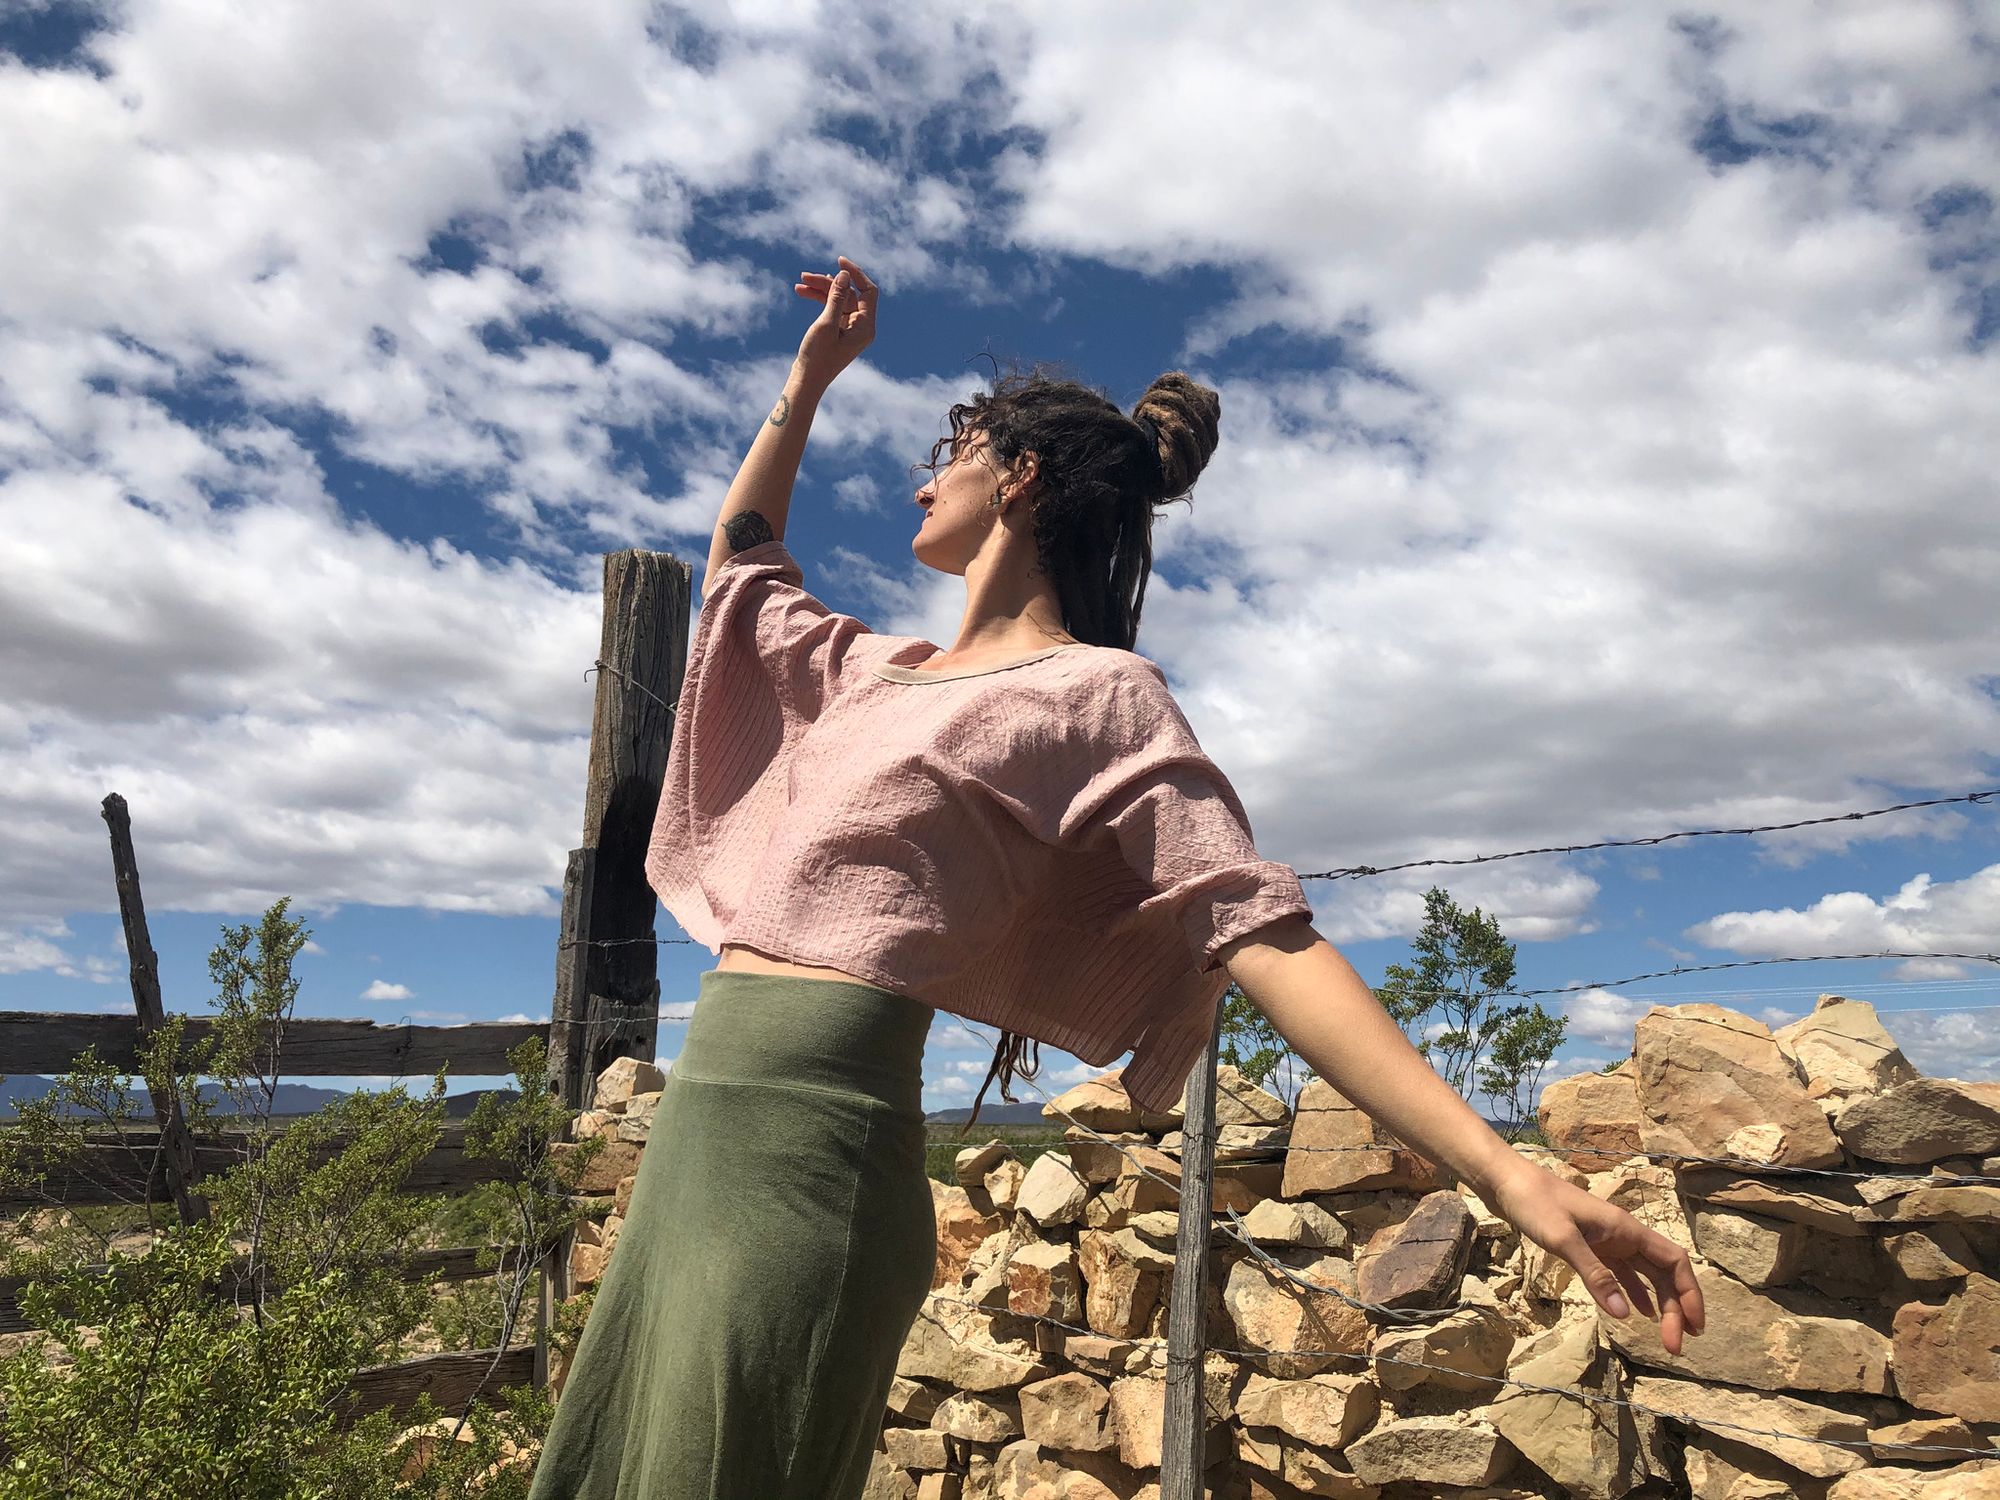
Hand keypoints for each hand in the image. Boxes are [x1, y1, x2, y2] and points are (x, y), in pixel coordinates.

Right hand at [792, 255, 875, 390]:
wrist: (806, 382)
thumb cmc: (817, 357)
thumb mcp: (826, 324)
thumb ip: (836, 298)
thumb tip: (845, 275)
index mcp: (866, 327)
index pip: (868, 291)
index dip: (856, 274)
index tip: (839, 260)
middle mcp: (861, 328)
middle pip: (850, 294)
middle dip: (828, 283)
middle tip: (805, 276)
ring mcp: (849, 330)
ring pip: (838, 300)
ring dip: (821, 290)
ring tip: (800, 283)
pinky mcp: (837, 331)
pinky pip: (832, 309)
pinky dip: (819, 300)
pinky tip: (804, 291)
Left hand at [1488, 1161, 1705, 1354]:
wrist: (1507, 1182)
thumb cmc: (1535, 1203)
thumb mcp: (1564, 1239)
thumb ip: (1595, 1275)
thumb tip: (1625, 1315)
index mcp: (1626, 1229)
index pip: (1674, 1262)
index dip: (1690, 1294)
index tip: (1695, 1327)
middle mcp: (1623, 1235)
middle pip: (1663, 1273)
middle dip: (1676, 1308)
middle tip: (1675, 1346)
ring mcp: (1607, 1240)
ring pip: (1645, 1275)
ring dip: (1659, 1304)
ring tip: (1665, 1336)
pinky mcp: (1589, 1246)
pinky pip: (1621, 1273)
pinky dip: (1632, 1293)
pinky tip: (1635, 1314)